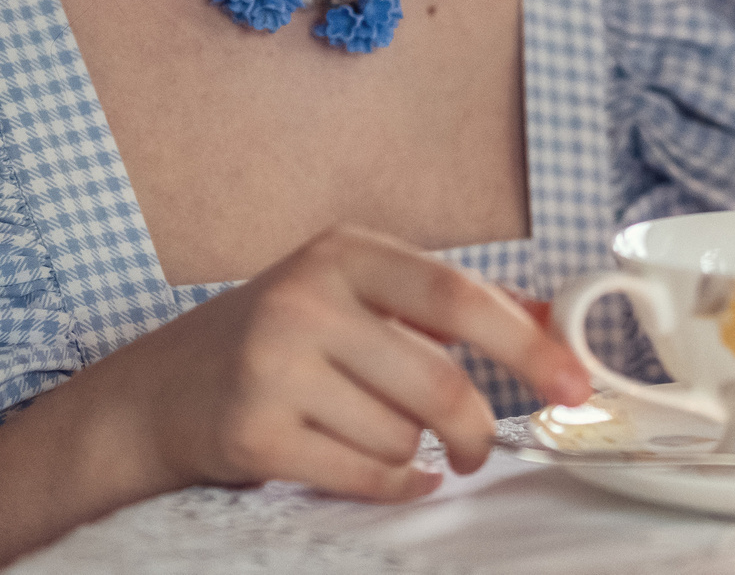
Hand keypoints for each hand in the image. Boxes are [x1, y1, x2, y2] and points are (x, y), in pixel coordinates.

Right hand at [83, 225, 591, 502]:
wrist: (162, 390)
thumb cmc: (279, 340)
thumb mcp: (355, 296)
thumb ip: (446, 308)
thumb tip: (548, 325)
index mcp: (343, 252)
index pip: (457, 297)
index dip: (525, 345)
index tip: (572, 383)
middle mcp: (305, 299)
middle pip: (439, 384)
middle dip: (475, 430)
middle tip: (478, 447)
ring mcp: (273, 365)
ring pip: (402, 434)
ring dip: (408, 448)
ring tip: (367, 430)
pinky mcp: (254, 431)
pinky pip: (365, 474)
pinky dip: (391, 482)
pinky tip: (377, 467)